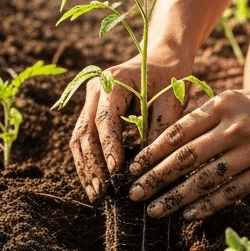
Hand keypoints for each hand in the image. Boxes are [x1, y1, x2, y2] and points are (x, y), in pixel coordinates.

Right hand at [68, 53, 192, 202]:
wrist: (162, 56)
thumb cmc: (170, 76)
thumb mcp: (171, 100)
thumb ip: (159, 129)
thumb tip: (149, 167)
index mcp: (113, 81)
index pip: (105, 119)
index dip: (108, 146)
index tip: (115, 171)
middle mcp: (95, 89)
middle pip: (84, 131)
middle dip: (92, 164)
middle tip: (102, 192)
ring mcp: (90, 100)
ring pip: (78, 138)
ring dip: (86, 167)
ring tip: (96, 194)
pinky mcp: (92, 111)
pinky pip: (84, 138)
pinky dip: (88, 161)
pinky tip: (96, 182)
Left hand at [126, 79, 249, 219]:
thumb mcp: (241, 97)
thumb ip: (213, 116)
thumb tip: (179, 138)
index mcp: (222, 104)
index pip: (177, 131)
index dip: (151, 152)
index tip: (132, 166)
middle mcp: (233, 127)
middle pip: (184, 158)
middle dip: (154, 178)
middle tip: (132, 194)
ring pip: (204, 180)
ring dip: (175, 198)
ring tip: (153, 211)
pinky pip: (232, 192)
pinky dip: (207, 205)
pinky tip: (189, 215)